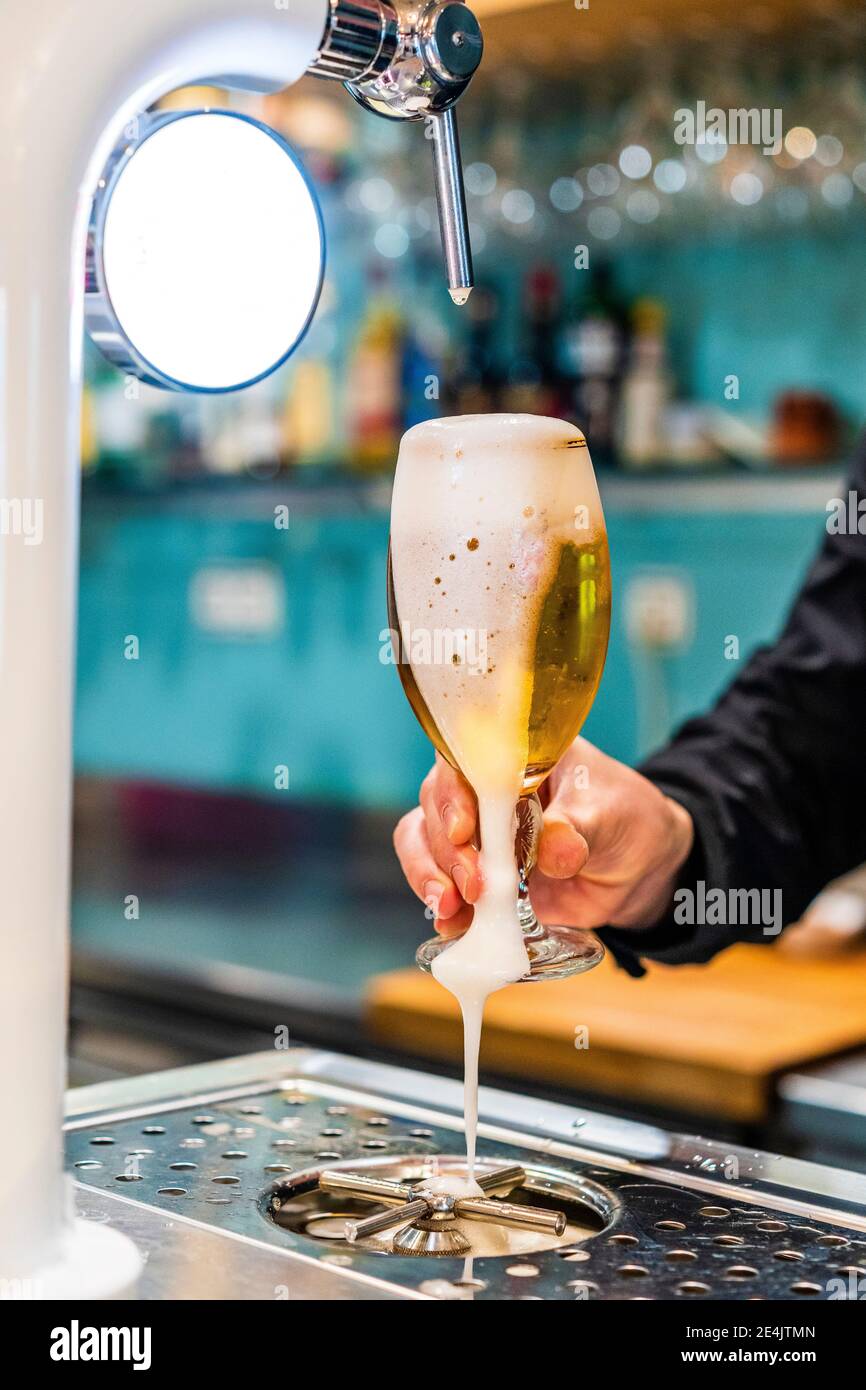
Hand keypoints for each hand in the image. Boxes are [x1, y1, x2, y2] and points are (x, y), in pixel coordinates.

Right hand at [393, 738, 693, 937]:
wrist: (638, 869)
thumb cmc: (623, 818)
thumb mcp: (610, 814)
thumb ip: (578, 827)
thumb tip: (554, 849)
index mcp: (512, 757)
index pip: (464, 761)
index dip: (454, 794)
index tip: (465, 830)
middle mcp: (482, 790)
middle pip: (436, 806)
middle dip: (446, 850)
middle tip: (473, 886)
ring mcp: (475, 836)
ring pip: (423, 842)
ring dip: (427, 876)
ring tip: (449, 909)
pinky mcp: (477, 878)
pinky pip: (442, 887)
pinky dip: (443, 909)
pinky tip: (453, 927)